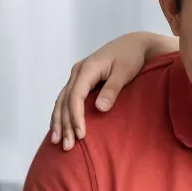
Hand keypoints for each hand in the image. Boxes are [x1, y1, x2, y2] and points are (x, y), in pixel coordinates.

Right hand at [49, 32, 163, 149]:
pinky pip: (66, 99)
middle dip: (64, 124)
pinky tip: (59, 128)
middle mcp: (78, 72)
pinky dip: (62, 114)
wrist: (134, 44)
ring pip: (62, 101)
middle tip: (66, 146)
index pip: (75, 96)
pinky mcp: (81, 81)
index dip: (76, 117)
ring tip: (57, 142)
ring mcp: (77, 76)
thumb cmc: (131, 57)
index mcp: (87, 69)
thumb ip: (112, 89)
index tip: (81, 134)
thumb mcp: (124, 72)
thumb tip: (100, 108)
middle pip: (65, 101)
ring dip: (59, 122)